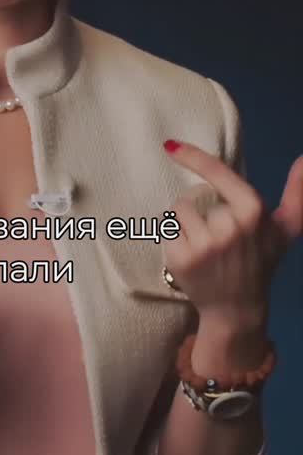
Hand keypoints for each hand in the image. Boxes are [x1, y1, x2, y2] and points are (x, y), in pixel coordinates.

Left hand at [162, 141, 302, 328]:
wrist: (237, 309)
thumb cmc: (261, 261)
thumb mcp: (285, 229)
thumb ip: (297, 194)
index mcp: (253, 211)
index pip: (217, 173)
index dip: (193, 156)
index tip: (170, 145)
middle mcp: (229, 226)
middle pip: (192, 196)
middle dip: (199, 211)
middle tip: (217, 238)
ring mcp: (204, 244)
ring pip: (176, 211)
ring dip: (184, 223)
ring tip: (203, 245)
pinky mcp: (180, 259)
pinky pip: (165, 229)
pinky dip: (173, 238)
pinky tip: (190, 256)